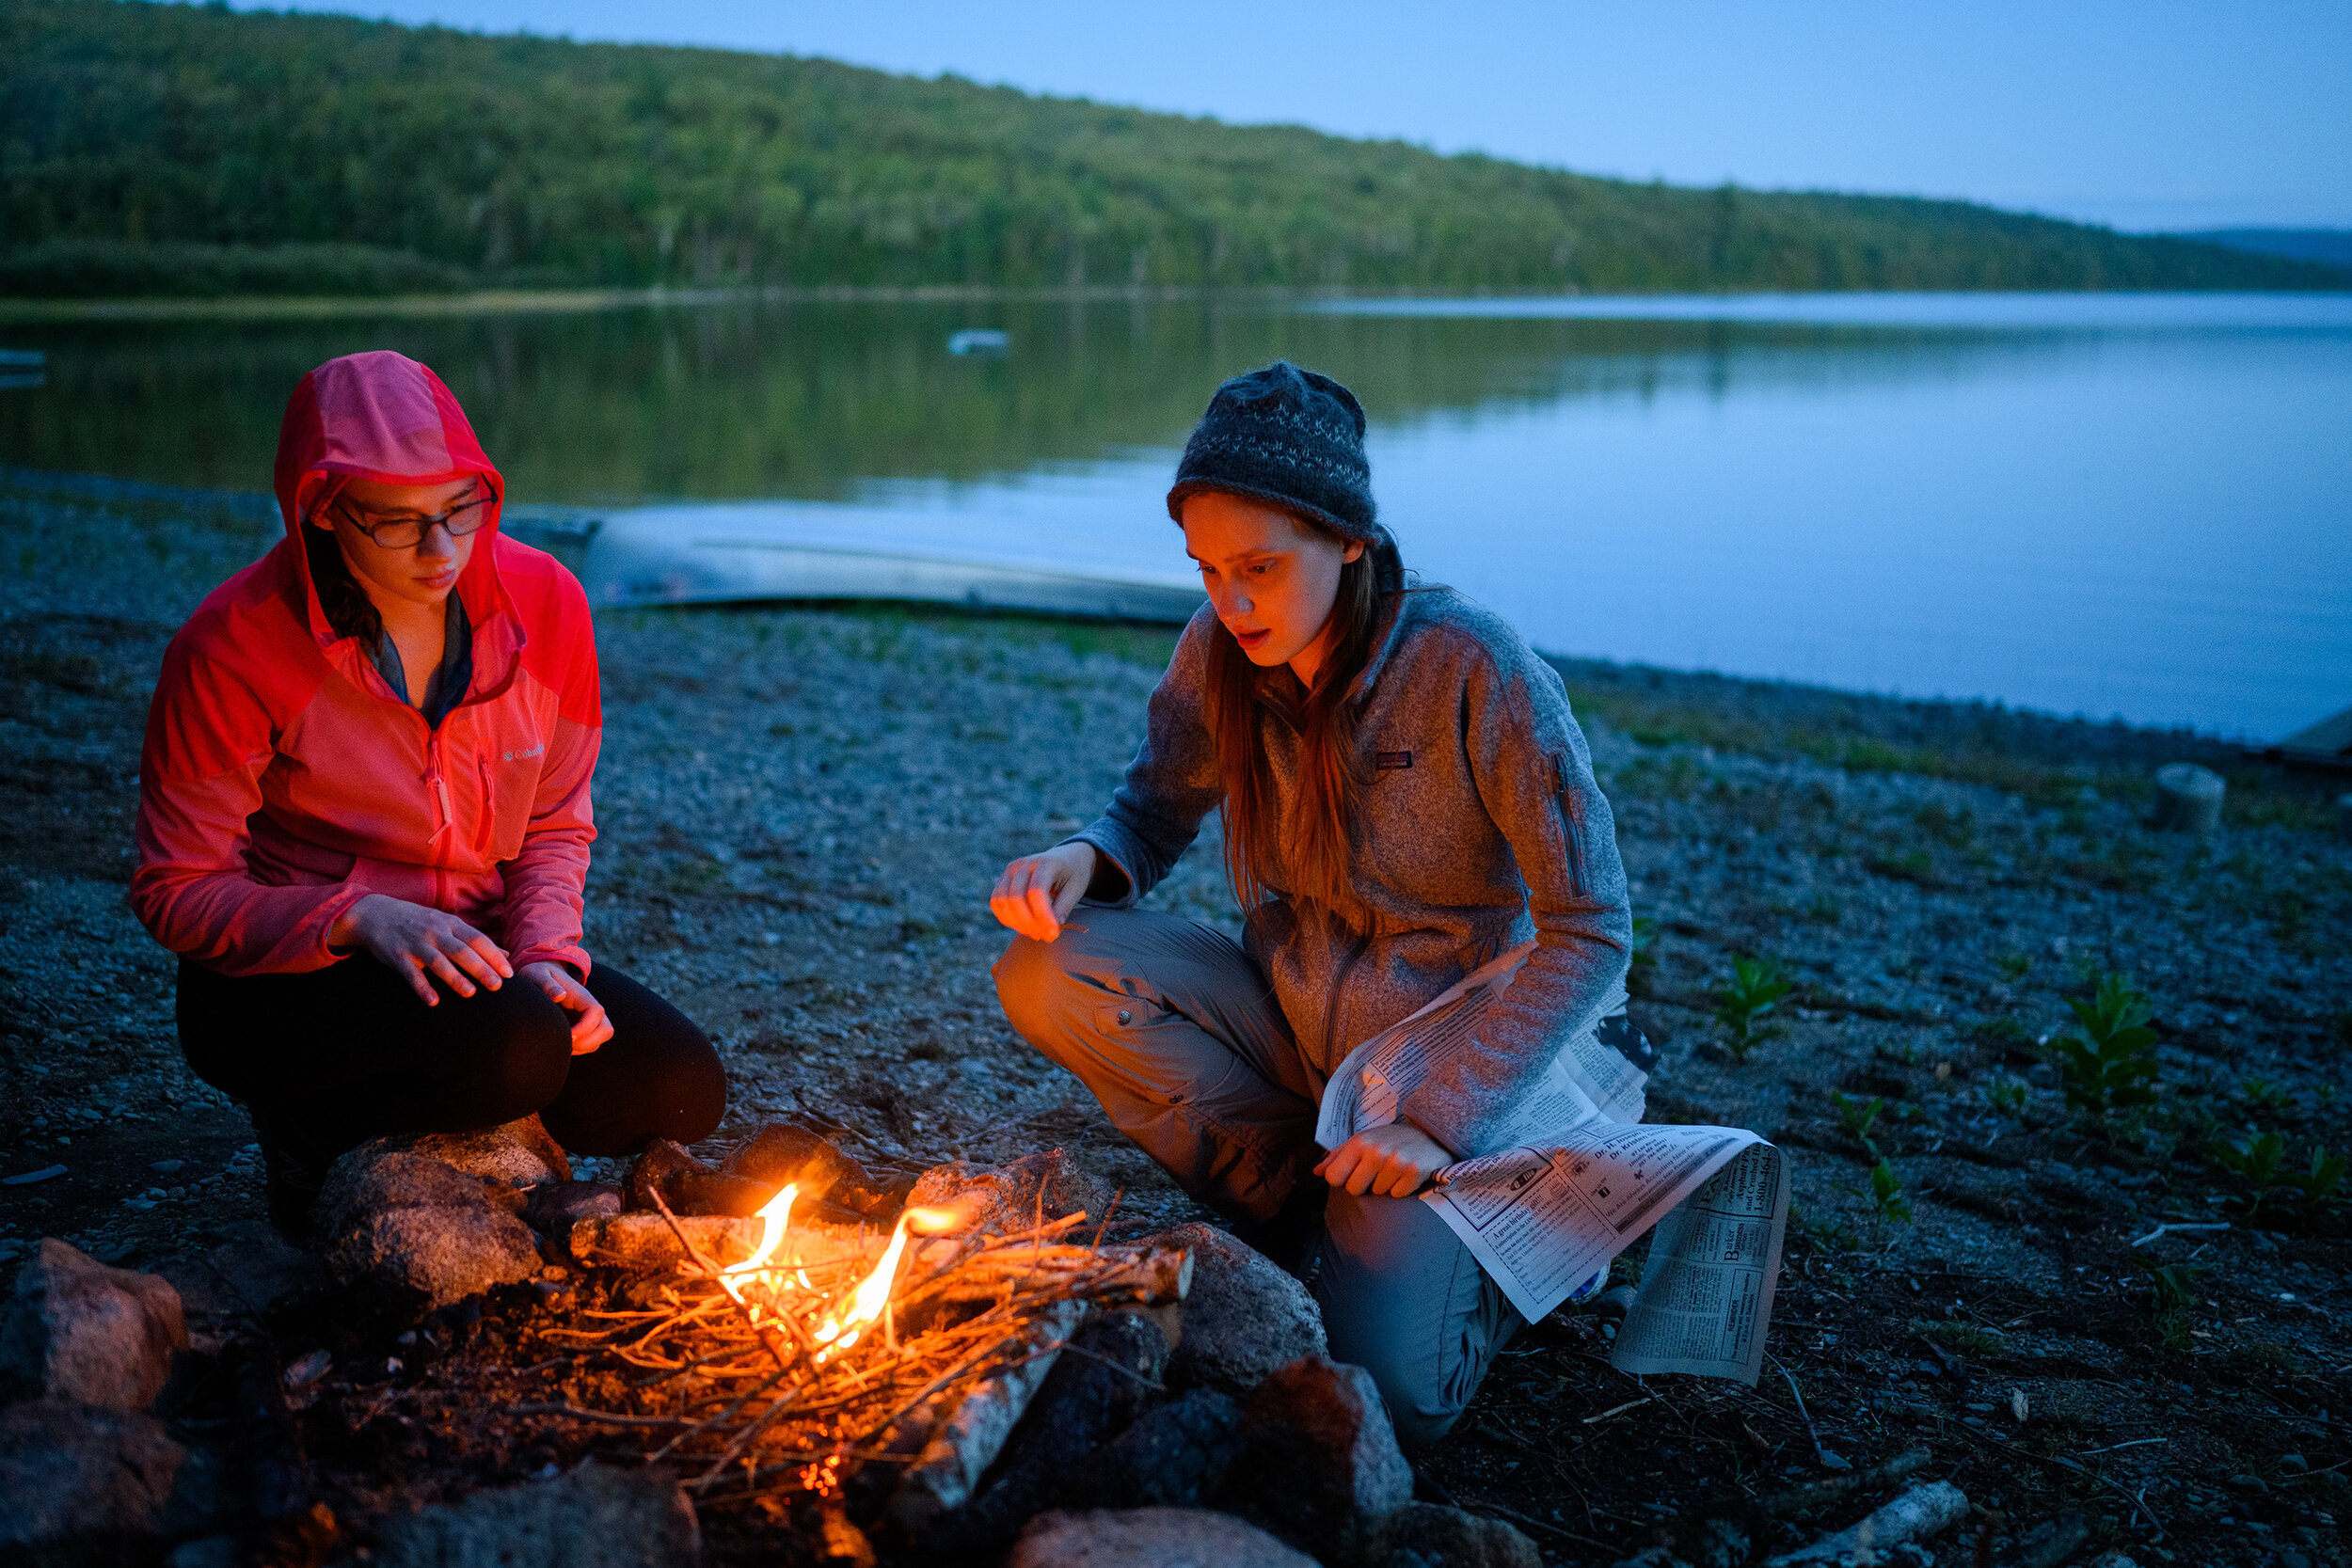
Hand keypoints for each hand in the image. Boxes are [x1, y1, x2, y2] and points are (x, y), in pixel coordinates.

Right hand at [334, 892, 511, 1004]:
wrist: (376, 914)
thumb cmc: (420, 922)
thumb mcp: (448, 924)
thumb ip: (475, 940)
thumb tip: (506, 955)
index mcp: (451, 924)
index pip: (477, 940)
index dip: (494, 956)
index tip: (509, 973)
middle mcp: (435, 932)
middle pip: (462, 950)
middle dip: (481, 968)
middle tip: (497, 986)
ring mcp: (416, 943)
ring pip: (438, 961)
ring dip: (454, 978)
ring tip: (470, 993)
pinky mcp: (397, 955)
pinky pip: (411, 974)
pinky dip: (422, 987)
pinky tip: (433, 1001)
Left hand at [521, 961, 612, 1053]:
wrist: (542, 976)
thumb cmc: (538, 975)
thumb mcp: (537, 974)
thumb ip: (547, 984)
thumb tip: (560, 996)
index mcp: (581, 996)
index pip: (596, 1012)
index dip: (585, 1027)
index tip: (568, 1035)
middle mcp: (590, 1008)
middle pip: (606, 1030)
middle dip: (588, 1043)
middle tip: (565, 1044)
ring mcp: (588, 1019)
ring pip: (599, 1040)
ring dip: (582, 1048)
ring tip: (561, 1046)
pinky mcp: (583, 1028)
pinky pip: (589, 1045)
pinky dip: (578, 1050)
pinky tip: (560, 1045)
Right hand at [989, 841, 1097, 941]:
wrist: (1067, 857)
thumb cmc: (1073, 874)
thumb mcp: (1076, 889)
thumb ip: (1063, 908)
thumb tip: (1050, 931)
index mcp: (1045, 862)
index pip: (1037, 892)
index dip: (1043, 916)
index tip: (1053, 933)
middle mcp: (1024, 864)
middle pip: (1016, 898)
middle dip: (1029, 923)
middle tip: (1045, 937)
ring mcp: (1011, 870)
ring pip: (1002, 901)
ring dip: (1016, 923)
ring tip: (1035, 933)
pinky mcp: (1004, 879)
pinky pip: (996, 902)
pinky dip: (1006, 918)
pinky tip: (1022, 926)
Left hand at [1313, 1122, 1453, 1197]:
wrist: (1432, 1132)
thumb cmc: (1393, 1139)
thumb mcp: (1364, 1140)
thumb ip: (1338, 1156)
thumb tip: (1316, 1172)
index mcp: (1360, 1142)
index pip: (1334, 1177)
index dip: (1343, 1180)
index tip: (1355, 1173)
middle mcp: (1376, 1150)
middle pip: (1354, 1189)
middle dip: (1365, 1185)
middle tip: (1379, 1171)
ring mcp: (1396, 1161)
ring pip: (1378, 1193)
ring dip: (1386, 1186)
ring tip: (1396, 1169)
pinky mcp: (1414, 1171)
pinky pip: (1397, 1195)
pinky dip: (1402, 1189)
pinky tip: (1408, 1175)